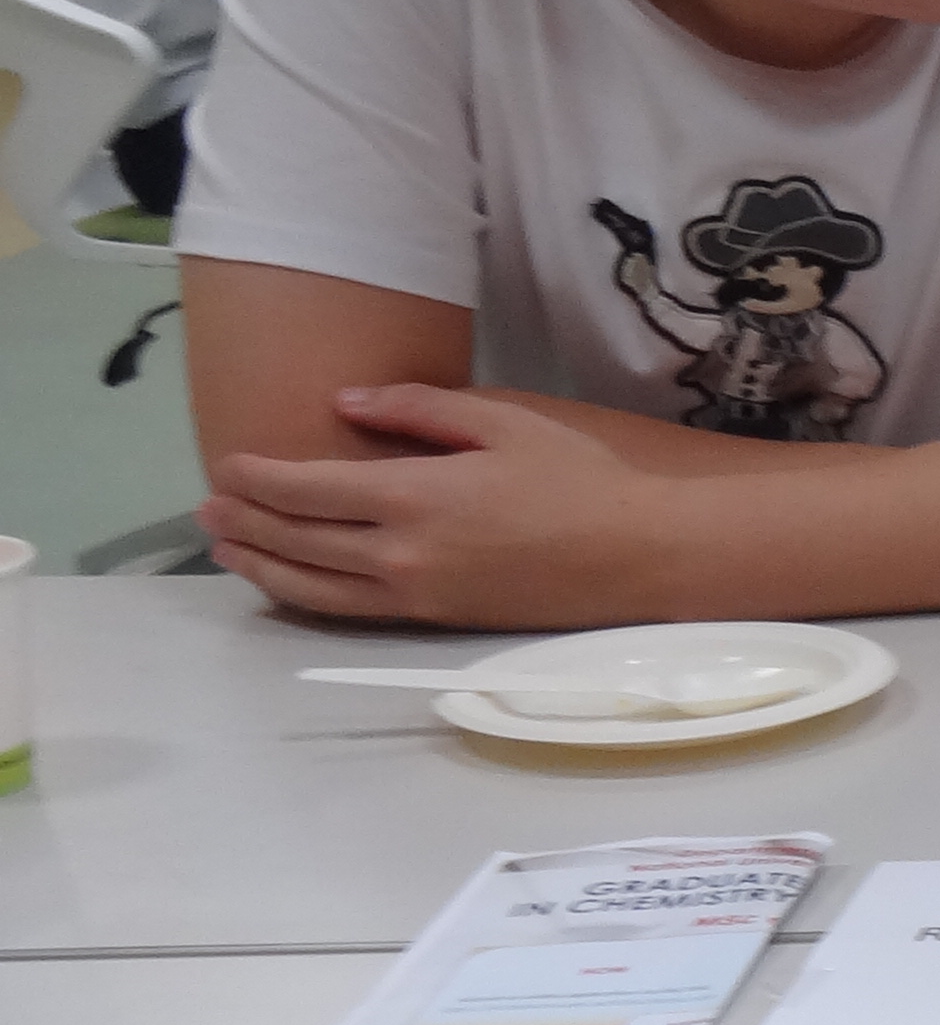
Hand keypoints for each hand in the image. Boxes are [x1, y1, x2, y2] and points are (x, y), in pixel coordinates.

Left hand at [202, 389, 670, 626]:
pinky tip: (291, 583)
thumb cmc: (584, 479)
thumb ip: (420, 410)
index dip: (257, 478)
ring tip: (229, 549)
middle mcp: (402, 554)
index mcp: (415, 497)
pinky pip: (351, 611)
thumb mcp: (507, 421)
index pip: (306, 489)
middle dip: (244, 522)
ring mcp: (419, 594)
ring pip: (313, 586)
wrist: (645, 556)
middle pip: (298, 540)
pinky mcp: (439, 619)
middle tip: (208, 506)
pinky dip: (306, 596)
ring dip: (261, 566)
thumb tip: (346, 405)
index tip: (227, 464)